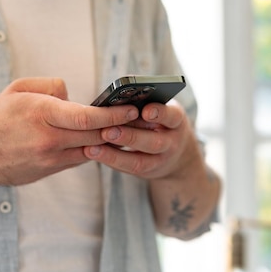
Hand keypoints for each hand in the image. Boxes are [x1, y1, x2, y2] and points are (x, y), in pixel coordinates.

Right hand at [0, 78, 139, 191]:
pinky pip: (80, 159)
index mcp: (41, 114)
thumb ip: (50, 86)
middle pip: (95, 135)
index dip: (114, 115)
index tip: (132, 109)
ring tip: (129, 130)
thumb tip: (73, 96)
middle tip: (141, 120)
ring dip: (111, 141)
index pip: (87, 117)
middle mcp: (48, 138)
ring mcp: (50, 158)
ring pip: (91, 149)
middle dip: (121, 128)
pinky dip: (94, 150)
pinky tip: (105, 141)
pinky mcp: (50, 170)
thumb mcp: (19, 89)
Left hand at [83, 100, 202, 179]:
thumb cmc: (161, 121)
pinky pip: (128, 168)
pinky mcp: (147, 171)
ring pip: (139, 161)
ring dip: (115, 154)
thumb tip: (116, 100)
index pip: (171, 116)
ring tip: (93, 147)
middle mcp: (172, 142)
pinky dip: (110, 161)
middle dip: (130, 137)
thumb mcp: (161, 110)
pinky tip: (93, 154)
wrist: (178, 153)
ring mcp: (161, 160)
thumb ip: (146, 104)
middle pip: (154, 142)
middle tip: (108, 130)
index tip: (145, 111)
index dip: (159, 113)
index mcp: (176, 120)